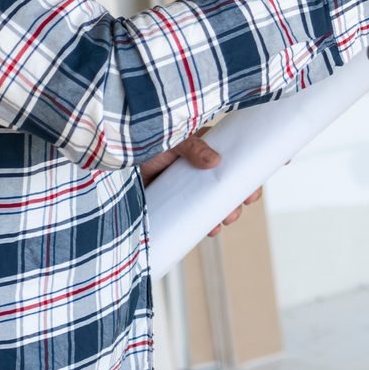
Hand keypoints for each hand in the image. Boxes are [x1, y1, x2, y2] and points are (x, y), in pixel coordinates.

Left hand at [136, 133, 262, 237]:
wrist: (115, 157)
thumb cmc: (147, 140)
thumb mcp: (175, 139)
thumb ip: (194, 147)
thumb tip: (215, 161)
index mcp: (204, 148)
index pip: (233, 161)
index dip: (247, 177)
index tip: (253, 192)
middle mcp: (197, 168)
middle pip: (225, 186)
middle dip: (235, 201)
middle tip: (236, 211)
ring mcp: (184, 185)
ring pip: (211, 202)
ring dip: (221, 214)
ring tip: (222, 222)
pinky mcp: (172, 199)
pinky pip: (191, 213)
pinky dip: (202, 223)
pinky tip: (208, 230)